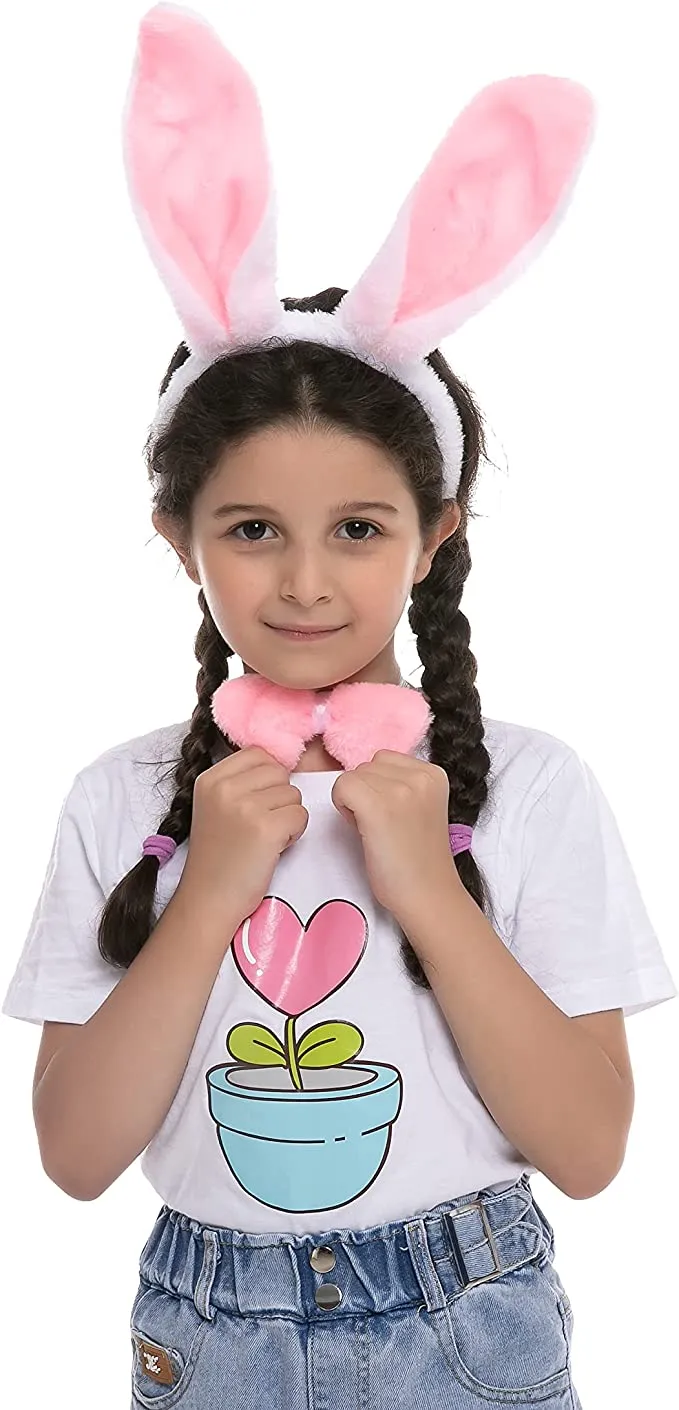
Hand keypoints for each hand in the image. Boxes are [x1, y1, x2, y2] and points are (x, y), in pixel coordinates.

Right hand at [178, 747, 307, 928]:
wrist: (210, 898)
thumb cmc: (218, 856)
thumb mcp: (215, 806)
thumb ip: (240, 781)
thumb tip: (279, 762)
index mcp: (211, 778)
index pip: (259, 753)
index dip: (268, 778)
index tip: (257, 803)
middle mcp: (225, 787)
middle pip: (279, 772)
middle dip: (279, 798)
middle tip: (260, 825)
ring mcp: (245, 806)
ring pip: (294, 794)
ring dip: (287, 817)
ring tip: (264, 838)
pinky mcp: (266, 828)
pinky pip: (301, 815)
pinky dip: (294, 834)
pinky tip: (274, 848)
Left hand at [331, 751, 457, 926]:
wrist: (427, 895)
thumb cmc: (418, 860)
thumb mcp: (421, 807)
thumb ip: (400, 785)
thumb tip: (362, 775)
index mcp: (434, 773)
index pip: (383, 759)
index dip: (378, 787)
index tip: (392, 816)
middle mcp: (420, 776)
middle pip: (366, 766)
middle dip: (366, 793)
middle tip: (382, 826)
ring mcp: (400, 790)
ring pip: (351, 776)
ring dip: (353, 801)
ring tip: (374, 830)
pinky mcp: (378, 807)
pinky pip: (341, 787)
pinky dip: (342, 807)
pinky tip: (360, 829)